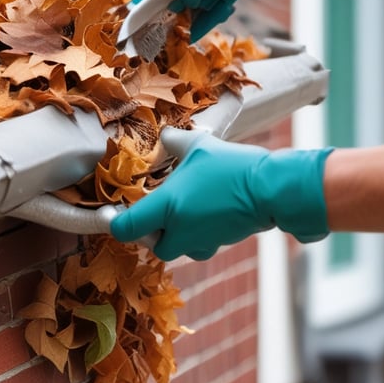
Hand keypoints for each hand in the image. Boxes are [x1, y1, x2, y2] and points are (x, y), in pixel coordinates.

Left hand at [110, 128, 331, 260]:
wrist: (273, 190)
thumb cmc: (232, 166)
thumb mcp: (199, 145)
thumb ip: (175, 141)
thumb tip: (165, 136)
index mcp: (167, 207)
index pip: (125, 228)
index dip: (113, 222)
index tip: (110, 212)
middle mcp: (179, 231)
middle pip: (151, 244)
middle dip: (149, 230)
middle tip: (151, 208)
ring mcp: (201, 241)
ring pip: (176, 246)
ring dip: (173, 232)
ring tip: (180, 207)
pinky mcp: (220, 243)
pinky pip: (197, 244)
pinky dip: (194, 232)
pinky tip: (202, 210)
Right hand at [135, 0, 300, 39]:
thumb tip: (177, 5)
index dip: (146, 2)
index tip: (135, 21)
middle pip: (171, 0)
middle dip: (169, 16)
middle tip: (160, 35)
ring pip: (189, 10)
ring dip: (192, 20)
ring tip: (197, 22)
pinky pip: (206, 15)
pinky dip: (207, 22)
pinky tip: (209, 22)